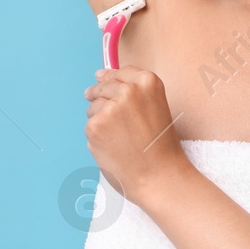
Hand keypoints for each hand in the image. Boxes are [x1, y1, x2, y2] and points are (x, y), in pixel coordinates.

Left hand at [83, 66, 187, 206]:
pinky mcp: (95, 126)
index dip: (111, 79)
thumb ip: (132, 89)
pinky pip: (90, 126)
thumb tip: (99, 76)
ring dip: (100, 120)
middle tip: (113, 121)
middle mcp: (128, 90)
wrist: (158, 176)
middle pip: (103, 87)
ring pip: (93, 107)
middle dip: (102, 100)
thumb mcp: (155, 106)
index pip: (120, 72)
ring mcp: (110, 108)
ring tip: (120, 139)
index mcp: (148, 82)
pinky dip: (97, 137)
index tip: (103, 80)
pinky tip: (113, 148)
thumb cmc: (160, 146)